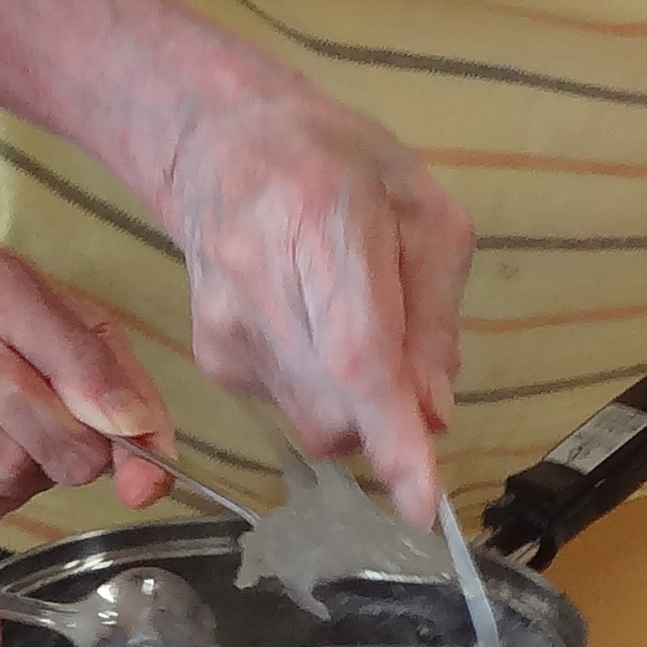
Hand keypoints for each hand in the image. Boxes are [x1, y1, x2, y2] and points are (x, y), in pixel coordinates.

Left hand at [0, 231, 173, 516]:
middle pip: (77, 457)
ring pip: (9, 468)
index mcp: (86, 371)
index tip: (138, 482)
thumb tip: (132, 424)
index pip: (140, 432)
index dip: (147, 461)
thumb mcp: (1, 288)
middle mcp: (55, 432)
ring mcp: (1, 473)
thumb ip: (70, 351)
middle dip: (19, 395)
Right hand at [151, 78, 468, 522]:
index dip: (391, 435)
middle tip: (407, 356)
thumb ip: (435, 314)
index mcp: (323, 222)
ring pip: (313, 424)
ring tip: (349, 323)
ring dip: (356, 405)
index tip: (421, 504)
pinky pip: (288, 411)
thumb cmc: (337, 161)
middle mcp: (260, 284)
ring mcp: (225, 327)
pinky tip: (308, 327)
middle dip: (391, 417)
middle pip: (337, 409)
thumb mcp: (421, 209)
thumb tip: (433, 417)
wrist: (220, 142)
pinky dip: (320, 391)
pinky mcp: (211, 358)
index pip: (357, 353)